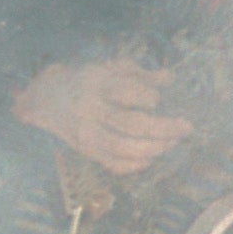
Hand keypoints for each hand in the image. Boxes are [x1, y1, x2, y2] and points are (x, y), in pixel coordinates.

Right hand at [14, 59, 194, 175]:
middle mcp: (91, 110)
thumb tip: (168, 78)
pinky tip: (150, 158)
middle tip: (185, 127)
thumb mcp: (108, 68)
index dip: (149, 97)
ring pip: (124, 148)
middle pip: (131, 124)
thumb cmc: (85, 81)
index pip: (127, 92)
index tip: (158, 99)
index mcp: (96, 84)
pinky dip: (135, 165)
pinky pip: (113, 164)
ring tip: (171, 143)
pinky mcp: (87, 151)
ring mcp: (87, 134)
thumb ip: (139, 73)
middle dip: (164, 128)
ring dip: (154, 148)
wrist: (46, 99)